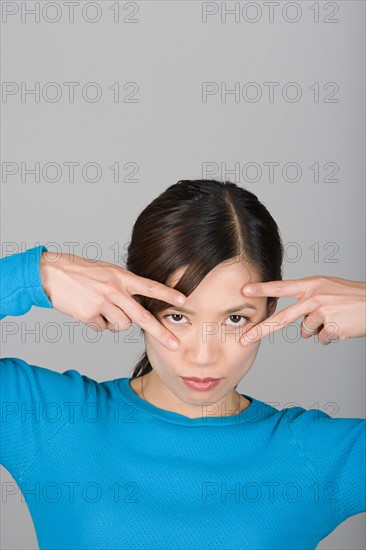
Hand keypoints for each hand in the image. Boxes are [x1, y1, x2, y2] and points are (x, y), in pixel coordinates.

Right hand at [40, 251, 185, 350]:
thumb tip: (135, 313)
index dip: (167, 293)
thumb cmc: (84, 273)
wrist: (53, 274)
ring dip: (116, 323)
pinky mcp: (89, 315)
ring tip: (103, 309)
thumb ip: (125, 288)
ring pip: (122, 326)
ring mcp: (102, 303)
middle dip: (160, 333)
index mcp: (122, 277)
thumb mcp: (109, 273)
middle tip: (174, 345)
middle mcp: (115, 290)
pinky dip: (98, 324)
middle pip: (142, 316)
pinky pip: (102, 328)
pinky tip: (89, 311)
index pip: (149, 286)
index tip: (183, 299)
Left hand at [240, 276, 365, 345]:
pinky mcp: (332, 327)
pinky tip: (340, 326)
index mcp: (311, 285)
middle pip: (282, 318)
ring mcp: (322, 312)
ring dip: (316, 330)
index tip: (245, 290)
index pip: (281, 287)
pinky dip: (329, 336)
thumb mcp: (326, 287)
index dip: (262, 289)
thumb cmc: (350, 296)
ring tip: (332, 319)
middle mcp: (314, 297)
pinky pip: (321, 338)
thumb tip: (294, 318)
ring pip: (305, 331)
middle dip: (261, 330)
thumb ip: (307, 298)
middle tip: (245, 339)